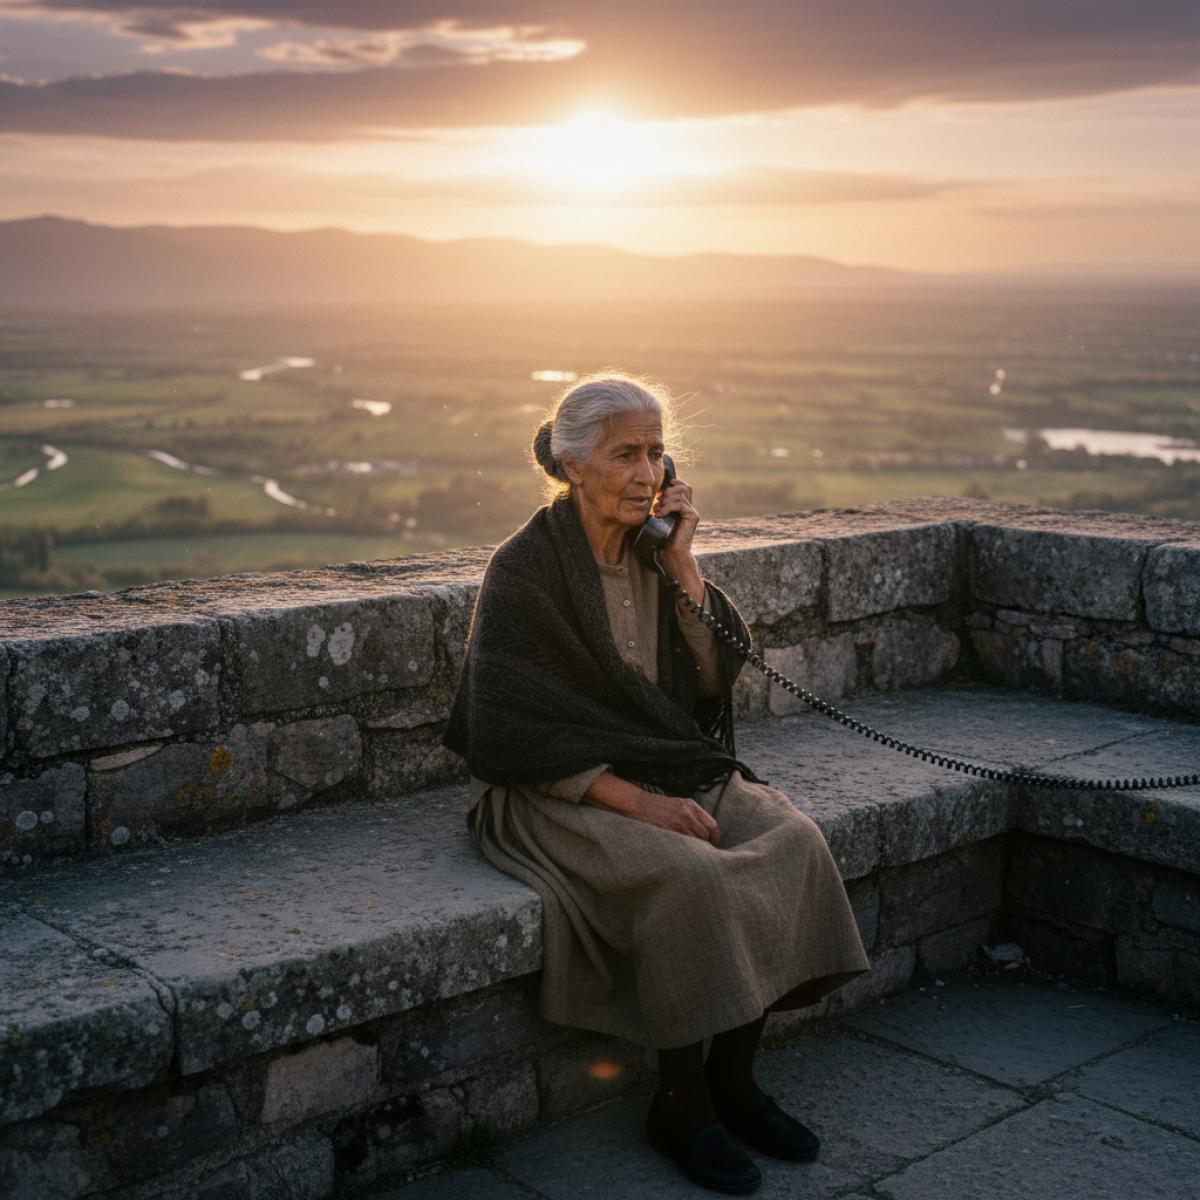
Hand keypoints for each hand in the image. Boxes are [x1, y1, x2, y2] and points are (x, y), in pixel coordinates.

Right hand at [630, 789, 720, 843]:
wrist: (641, 804)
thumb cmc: (661, 806)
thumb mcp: (681, 804)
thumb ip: (694, 814)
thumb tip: (706, 830)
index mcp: (692, 806)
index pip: (712, 824)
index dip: (715, 836)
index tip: (714, 842)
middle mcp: (687, 814)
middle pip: (705, 835)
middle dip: (706, 843)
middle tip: (704, 850)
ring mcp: (678, 824)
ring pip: (696, 841)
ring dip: (696, 848)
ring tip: (694, 851)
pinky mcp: (669, 831)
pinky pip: (684, 844)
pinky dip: (686, 849)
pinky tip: (684, 850)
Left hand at [653, 473, 703, 600]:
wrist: (671, 554)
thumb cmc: (662, 538)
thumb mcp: (657, 518)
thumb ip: (658, 506)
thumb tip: (649, 495)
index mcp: (682, 506)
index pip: (682, 486)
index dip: (672, 484)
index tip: (659, 492)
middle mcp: (689, 507)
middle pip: (682, 487)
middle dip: (667, 492)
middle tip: (657, 504)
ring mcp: (692, 512)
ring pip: (681, 494)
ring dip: (666, 500)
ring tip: (658, 510)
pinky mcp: (693, 517)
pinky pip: (681, 504)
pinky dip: (668, 507)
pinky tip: (660, 514)